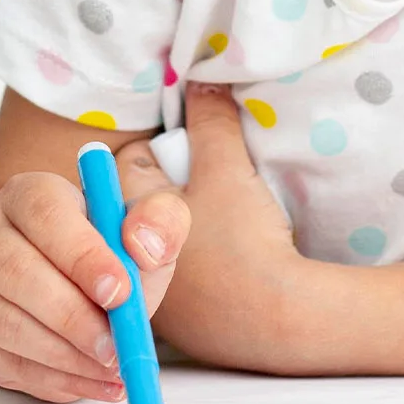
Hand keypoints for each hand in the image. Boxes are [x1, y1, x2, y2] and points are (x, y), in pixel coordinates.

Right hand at [0, 164, 189, 403]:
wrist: (42, 262)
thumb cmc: (96, 242)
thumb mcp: (137, 220)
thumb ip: (158, 220)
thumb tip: (144, 245)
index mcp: (28, 194)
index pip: (46, 216)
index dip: (83, 257)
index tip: (120, 293)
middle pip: (17, 275)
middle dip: (73, 318)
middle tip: (116, 346)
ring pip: (5, 325)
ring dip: (64, 357)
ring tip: (111, 368)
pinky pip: (5, 364)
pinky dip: (54, 381)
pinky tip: (94, 382)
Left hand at [152, 83, 311, 371]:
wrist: (278, 318)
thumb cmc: (244, 240)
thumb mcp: (228, 168)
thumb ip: (211, 122)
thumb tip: (202, 82)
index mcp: (126, 215)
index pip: (127, 164)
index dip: (162, 153)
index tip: (193, 158)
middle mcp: (125, 257)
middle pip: (136, 202)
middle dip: (165, 188)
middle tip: (207, 186)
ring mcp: (150, 293)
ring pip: (151, 240)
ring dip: (177, 227)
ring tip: (220, 223)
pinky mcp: (176, 320)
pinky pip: (176, 276)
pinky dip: (194, 264)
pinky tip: (225, 260)